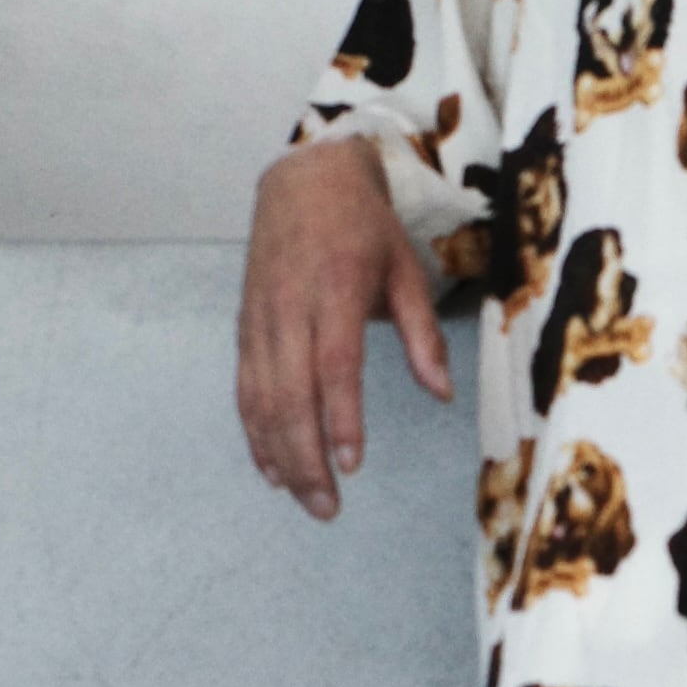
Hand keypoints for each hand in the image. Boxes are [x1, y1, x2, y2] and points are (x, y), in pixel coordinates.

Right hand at [236, 135, 453, 520]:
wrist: (304, 178)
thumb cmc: (364, 228)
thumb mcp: (408, 270)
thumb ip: (425, 335)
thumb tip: (441, 393)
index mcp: (335, 289)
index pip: (333, 364)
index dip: (339, 417)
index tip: (352, 463)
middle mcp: (290, 307)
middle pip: (291, 394)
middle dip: (307, 457)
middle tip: (329, 508)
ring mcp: (261, 319)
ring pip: (262, 399)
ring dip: (281, 456)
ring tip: (308, 501)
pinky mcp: (246, 327)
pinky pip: (246, 388)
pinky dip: (256, 433)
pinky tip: (273, 470)